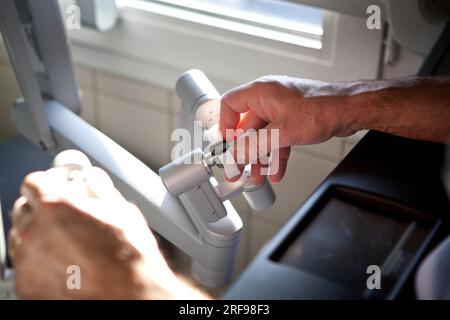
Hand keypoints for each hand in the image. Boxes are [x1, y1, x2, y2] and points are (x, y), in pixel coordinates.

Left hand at [9, 164, 205, 298]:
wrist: (130, 296)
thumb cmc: (129, 258)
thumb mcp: (121, 210)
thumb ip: (99, 189)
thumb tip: (92, 182)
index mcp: (55, 207)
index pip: (34, 182)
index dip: (49, 182)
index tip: (58, 185)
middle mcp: (34, 232)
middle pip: (24, 208)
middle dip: (42, 207)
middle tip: (65, 214)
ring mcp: (27, 262)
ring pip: (22, 237)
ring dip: (39, 234)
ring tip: (67, 242)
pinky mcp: (27, 285)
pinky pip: (27, 264)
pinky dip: (41, 260)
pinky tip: (66, 263)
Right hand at [220, 76, 356, 183]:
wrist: (349, 110)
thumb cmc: (321, 108)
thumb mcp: (282, 132)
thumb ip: (255, 146)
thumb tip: (236, 157)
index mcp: (261, 93)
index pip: (230, 104)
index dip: (225, 125)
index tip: (225, 144)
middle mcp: (268, 100)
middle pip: (246, 127)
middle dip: (243, 152)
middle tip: (238, 169)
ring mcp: (281, 110)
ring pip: (262, 137)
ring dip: (259, 158)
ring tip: (256, 177)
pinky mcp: (292, 121)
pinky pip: (277, 140)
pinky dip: (275, 156)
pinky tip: (276, 172)